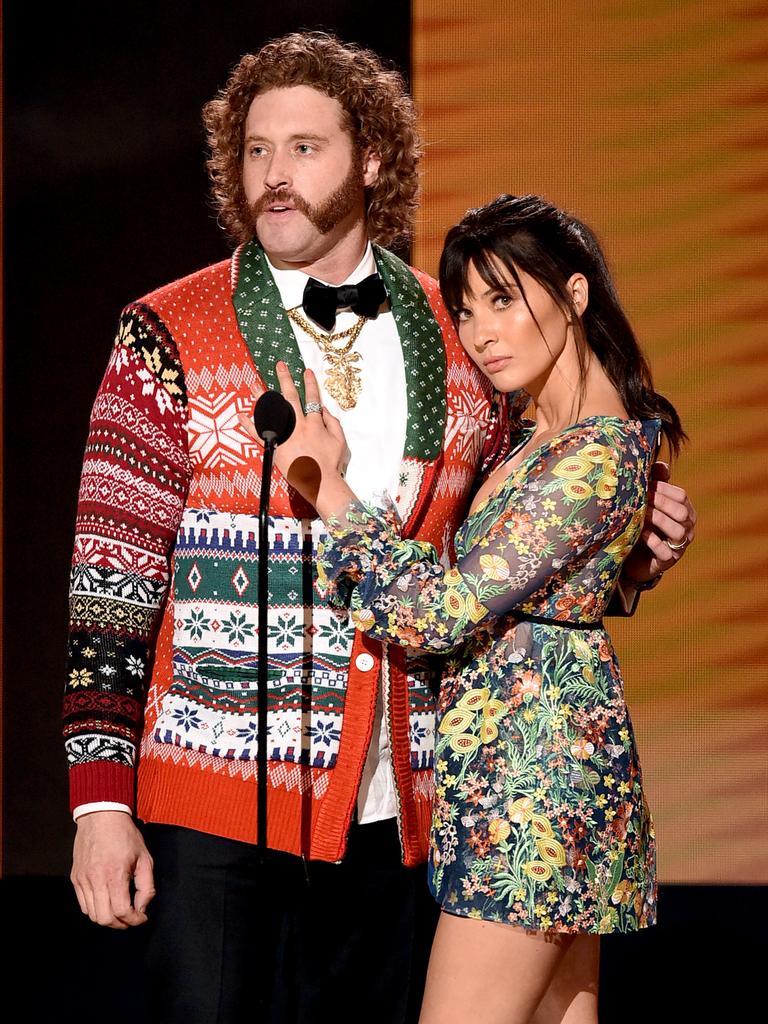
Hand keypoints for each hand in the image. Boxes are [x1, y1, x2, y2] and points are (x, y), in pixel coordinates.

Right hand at [71, 811, 154, 928]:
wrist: (101, 816)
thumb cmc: (125, 835)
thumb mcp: (145, 857)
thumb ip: (147, 885)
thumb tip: (142, 907)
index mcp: (115, 874)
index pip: (121, 911)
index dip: (134, 920)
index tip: (141, 918)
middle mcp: (95, 880)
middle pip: (104, 919)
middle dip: (121, 924)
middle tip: (131, 918)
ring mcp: (82, 880)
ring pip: (92, 915)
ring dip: (107, 919)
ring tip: (120, 912)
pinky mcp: (75, 878)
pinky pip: (83, 905)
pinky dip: (95, 910)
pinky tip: (107, 902)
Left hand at [239, 363, 353, 518]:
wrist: (320, 482)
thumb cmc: (331, 464)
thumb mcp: (340, 441)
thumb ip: (333, 423)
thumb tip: (325, 410)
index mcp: (315, 423)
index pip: (312, 398)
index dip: (310, 383)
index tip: (306, 371)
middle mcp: (299, 425)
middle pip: (290, 397)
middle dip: (285, 380)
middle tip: (279, 366)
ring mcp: (285, 435)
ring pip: (272, 411)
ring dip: (262, 396)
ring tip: (254, 384)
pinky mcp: (275, 446)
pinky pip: (259, 433)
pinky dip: (249, 424)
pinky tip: (241, 414)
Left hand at [623, 462, 696, 583]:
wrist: (631, 556)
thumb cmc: (642, 524)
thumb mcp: (648, 503)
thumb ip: (656, 484)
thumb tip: (661, 464)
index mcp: (684, 511)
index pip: (681, 496)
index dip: (664, 489)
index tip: (646, 483)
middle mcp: (686, 529)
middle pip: (682, 512)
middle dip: (661, 503)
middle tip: (641, 497)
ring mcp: (679, 546)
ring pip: (677, 531)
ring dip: (658, 520)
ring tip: (640, 513)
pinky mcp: (668, 561)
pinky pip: (666, 552)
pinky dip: (654, 541)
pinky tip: (641, 533)